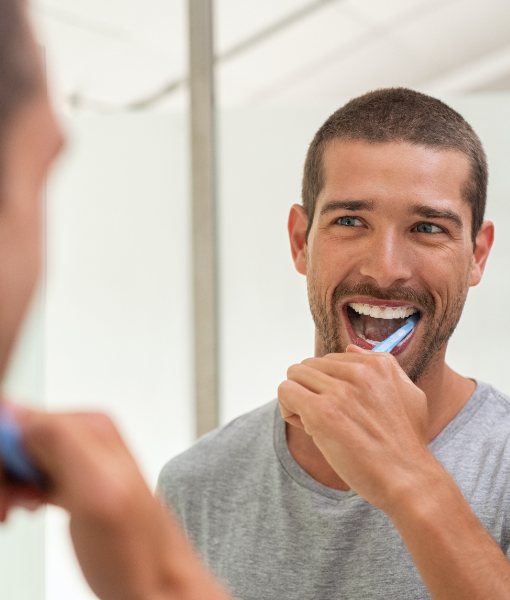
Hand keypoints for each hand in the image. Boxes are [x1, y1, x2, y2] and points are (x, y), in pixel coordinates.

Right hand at [0, 405, 229, 599]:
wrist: (158, 584)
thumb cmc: (136, 551)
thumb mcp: (95, 491)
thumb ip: (59, 443)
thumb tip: (13, 409)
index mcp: (89, 427)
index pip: (16, 418)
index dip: (2, 458)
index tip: (6, 492)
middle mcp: (85, 436)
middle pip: (15, 438)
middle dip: (4, 474)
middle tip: (8, 508)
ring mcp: (79, 459)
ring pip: (17, 457)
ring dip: (7, 486)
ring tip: (15, 511)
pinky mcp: (73, 481)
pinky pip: (29, 473)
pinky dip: (17, 493)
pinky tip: (27, 508)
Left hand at [278, 345, 430, 512]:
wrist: (408, 479)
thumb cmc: (406, 444)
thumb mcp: (408, 394)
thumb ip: (382, 366)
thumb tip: (350, 348)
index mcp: (378, 364)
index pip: (331, 360)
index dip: (329, 385)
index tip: (340, 409)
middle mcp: (359, 372)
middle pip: (309, 365)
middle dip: (311, 390)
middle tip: (326, 419)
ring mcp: (339, 391)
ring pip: (294, 375)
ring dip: (298, 399)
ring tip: (315, 424)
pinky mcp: (322, 412)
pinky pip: (286, 391)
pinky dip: (288, 409)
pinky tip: (306, 428)